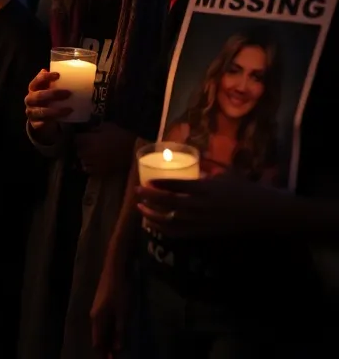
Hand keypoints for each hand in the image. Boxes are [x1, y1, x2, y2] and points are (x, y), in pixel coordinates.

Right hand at [24, 70, 71, 133]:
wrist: (38, 118)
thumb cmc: (45, 100)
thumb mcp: (47, 90)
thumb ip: (53, 83)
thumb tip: (65, 73)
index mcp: (32, 88)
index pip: (37, 80)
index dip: (46, 77)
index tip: (58, 75)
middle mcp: (30, 99)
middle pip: (40, 95)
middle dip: (54, 94)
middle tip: (69, 93)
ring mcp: (31, 112)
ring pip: (42, 111)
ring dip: (56, 110)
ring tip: (70, 109)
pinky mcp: (34, 123)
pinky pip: (42, 123)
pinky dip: (50, 122)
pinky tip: (60, 121)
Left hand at [74, 123, 136, 174]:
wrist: (136, 150)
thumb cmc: (123, 136)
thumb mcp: (108, 126)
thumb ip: (96, 128)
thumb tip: (88, 130)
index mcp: (90, 140)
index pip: (76, 139)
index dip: (79, 137)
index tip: (81, 136)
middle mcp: (89, 152)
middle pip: (78, 150)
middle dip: (80, 147)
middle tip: (85, 145)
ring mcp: (95, 163)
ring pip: (82, 161)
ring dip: (84, 157)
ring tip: (89, 154)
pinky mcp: (102, 171)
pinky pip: (89, 170)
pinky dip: (89, 166)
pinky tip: (94, 163)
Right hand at [90, 260, 128, 357]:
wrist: (114, 270)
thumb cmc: (118, 291)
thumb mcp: (122, 312)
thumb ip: (119, 330)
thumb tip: (117, 348)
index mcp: (97, 318)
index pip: (97, 341)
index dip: (103, 353)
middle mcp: (94, 315)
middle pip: (97, 336)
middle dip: (104, 348)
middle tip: (112, 357)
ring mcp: (96, 310)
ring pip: (99, 330)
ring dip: (105, 340)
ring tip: (113, 350)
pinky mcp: (101, 306)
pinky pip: (102, 324)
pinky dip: (107, 332)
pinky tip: (113, 334)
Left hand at [137, 175, 294, 238]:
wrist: (266, 214)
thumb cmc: (248, 191)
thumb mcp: (228, 176)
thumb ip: (209, 173)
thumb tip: (195, 170)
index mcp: (206, 188)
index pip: (177, 185)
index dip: (160, 183)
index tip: (147, 180)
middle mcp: (202, 205)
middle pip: (169, 202)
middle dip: (150, 197)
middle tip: (137, 192)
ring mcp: (203, 221)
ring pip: (171, 220)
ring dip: (153, 215)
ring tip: (140, 209)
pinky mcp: (206, 233)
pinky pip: (181, 233)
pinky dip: (165, 229)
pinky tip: (155, 225)